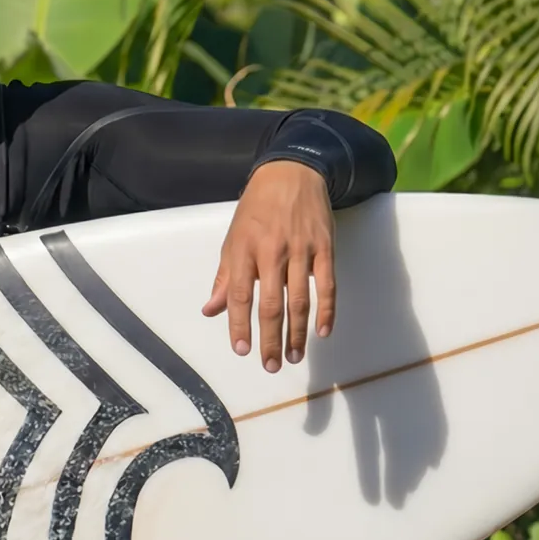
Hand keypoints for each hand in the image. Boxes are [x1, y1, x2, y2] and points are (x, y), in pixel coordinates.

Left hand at [201, 160, 335, 372]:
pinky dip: (327, 311)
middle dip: (270, 338)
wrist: (291, 174)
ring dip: (297, 332)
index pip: (240, 295)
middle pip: (271, 304)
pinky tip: (322, 332)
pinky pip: (328, 285)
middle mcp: (271, 251)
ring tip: (294, 357)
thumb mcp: (232, 239)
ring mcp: (300, 249)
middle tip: (271, 365)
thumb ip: (224, 278)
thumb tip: (210, 310)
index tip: (240, 350)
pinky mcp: (325, 247)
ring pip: (300, 300)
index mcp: (243, 249)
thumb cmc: (256, 210)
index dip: (239, 325)